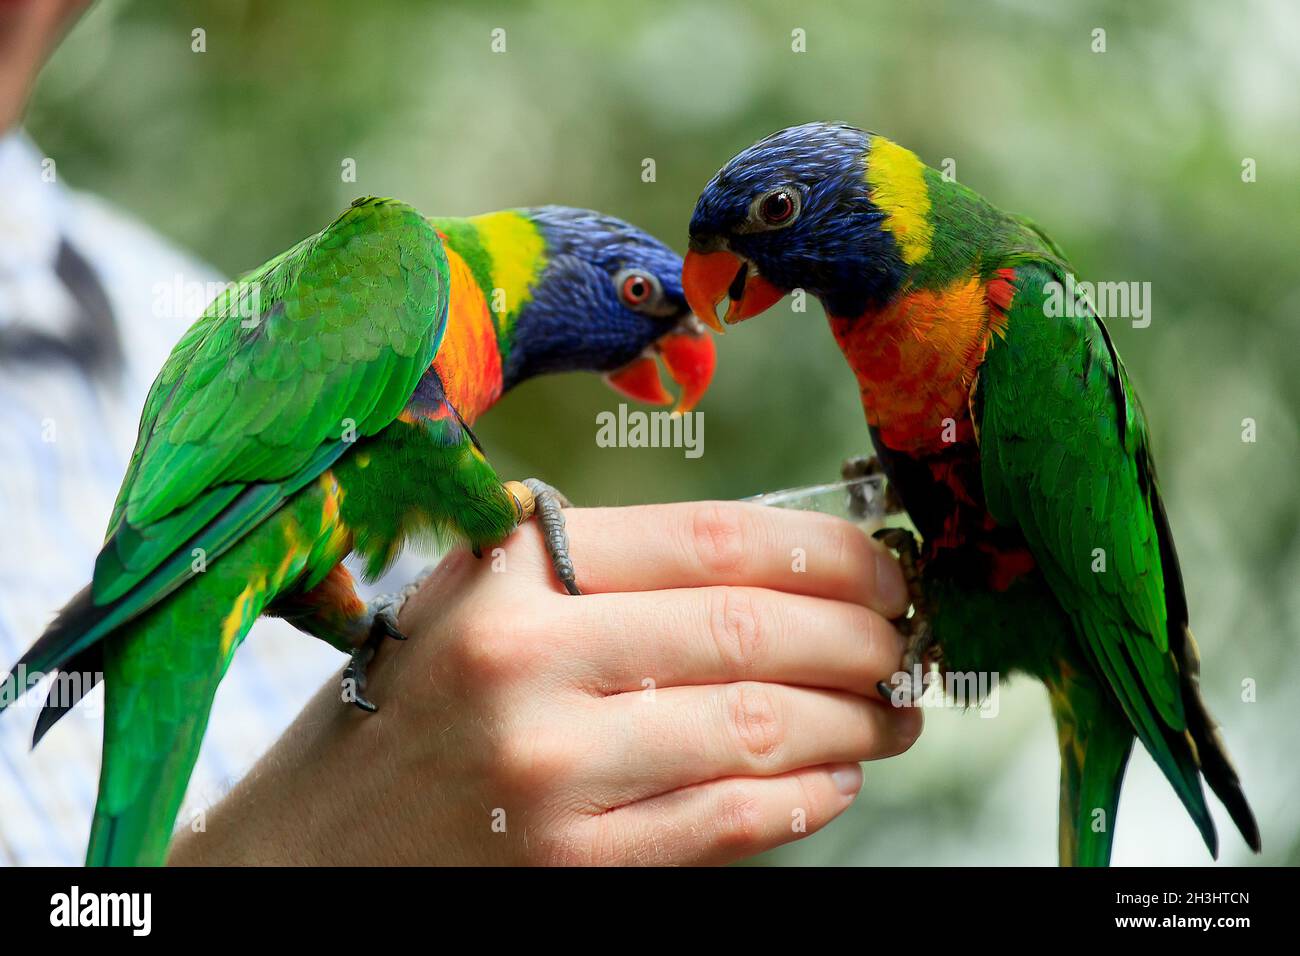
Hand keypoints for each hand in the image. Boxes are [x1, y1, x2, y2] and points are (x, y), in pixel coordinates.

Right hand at [168, 501, 919, 864]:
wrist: (305, 853)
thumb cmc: (403, 710)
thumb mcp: (470, 602)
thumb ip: (592, 567)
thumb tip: (767, 562)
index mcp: (510, 568)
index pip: (713, 538)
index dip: (826, 549)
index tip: (883, 564)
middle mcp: (528, 656)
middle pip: (753, 629)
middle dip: (862, 635)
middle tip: (904, 643)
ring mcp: (550, 769)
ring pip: (758, 727)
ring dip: (852, 720)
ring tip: (889, 714)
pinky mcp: (570, 863)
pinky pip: (727, 821)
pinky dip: (804, 799)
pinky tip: (833, 781)